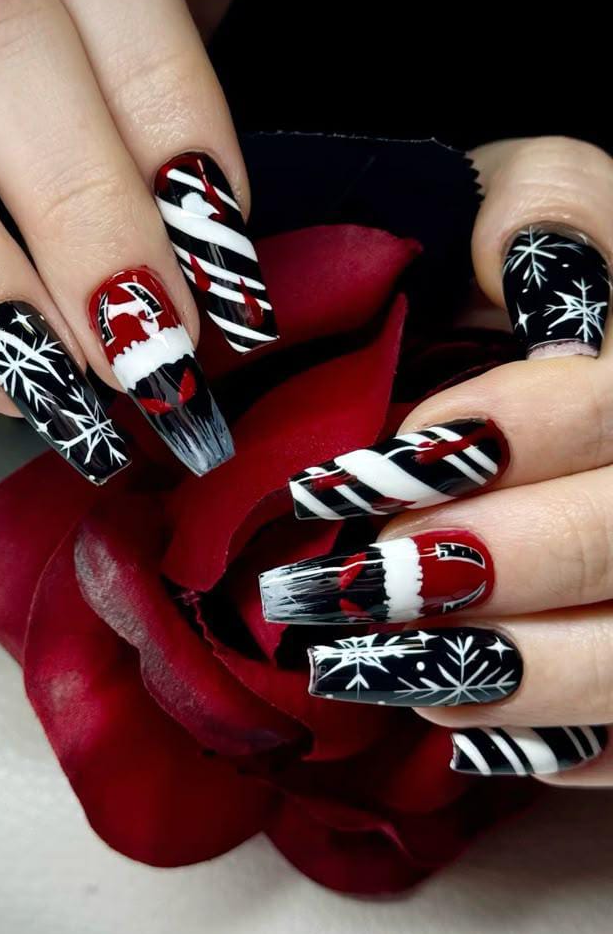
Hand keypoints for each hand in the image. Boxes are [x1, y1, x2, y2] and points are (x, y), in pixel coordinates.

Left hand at [260, 135, 612, 784]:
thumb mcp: (537, 194)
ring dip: (503, 671)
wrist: (540, 343)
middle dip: (485, 568)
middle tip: (347, 582)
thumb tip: (539, 278)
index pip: (610, 407)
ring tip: (367, 665)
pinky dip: (550, 739)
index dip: (509, 432)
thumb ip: (548, 209)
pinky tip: (457, 716)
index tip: (380, 454)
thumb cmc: (521, 265)